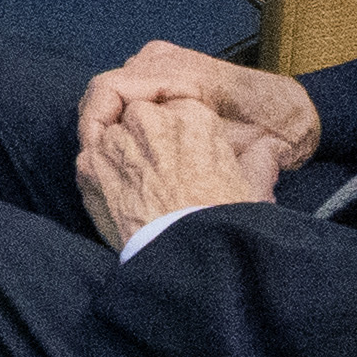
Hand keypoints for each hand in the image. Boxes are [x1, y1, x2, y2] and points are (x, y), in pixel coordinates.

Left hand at [76, 84, 287, 244]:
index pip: (175, 100)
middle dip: (142, 131)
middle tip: (149, 161)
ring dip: (116, 144)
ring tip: (130, 173)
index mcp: (194, 117)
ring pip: (108, 124)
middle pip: (138, 109)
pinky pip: (86, 149)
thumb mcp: (254, 188)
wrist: (188, 257)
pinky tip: (112, 182)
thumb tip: (270, 149)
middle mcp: (153, 119)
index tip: (177, 145)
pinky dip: (95, 162)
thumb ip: (261, 160)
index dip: (174, 122)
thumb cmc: (222, 224)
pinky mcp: (90, 165)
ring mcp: (117, 140)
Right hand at [89, 39, 318, 160]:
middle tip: (104, 170)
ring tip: (118, 162)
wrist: (290, 111)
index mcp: (179, 73)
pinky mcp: (163, 66)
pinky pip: (126, 90)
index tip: (93, 161)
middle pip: (104, 92)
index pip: (108, 89)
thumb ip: (205, 159)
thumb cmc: (271, 131)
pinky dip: (123, 118)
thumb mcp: (241, 150)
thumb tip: (166, 176)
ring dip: (110, 127)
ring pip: (112, 93)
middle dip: (99, 132)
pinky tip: (134, 145)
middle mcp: (163, 57)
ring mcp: (161, 58)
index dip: (93, 128)